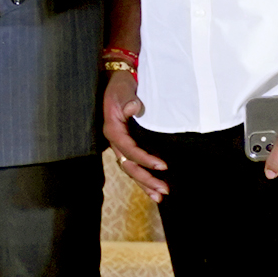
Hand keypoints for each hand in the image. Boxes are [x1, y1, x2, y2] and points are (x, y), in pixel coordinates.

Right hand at [102, 69, 167, 200]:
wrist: (119, 80)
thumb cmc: (122, 86)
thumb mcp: (124, 91)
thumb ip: (128, 101)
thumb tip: (135, 108)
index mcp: (113, 130)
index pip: (129, 150)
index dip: (145, 159)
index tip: (162, 166)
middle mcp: (115, 141)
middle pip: (129, 166)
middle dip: (146, 180)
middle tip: (164, 190)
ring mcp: (120, 144)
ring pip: (130, 169)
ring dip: (144, 183)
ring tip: (159, 196)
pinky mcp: (127, 144)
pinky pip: (133, 164)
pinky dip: (143, 176)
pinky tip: (153, 186)